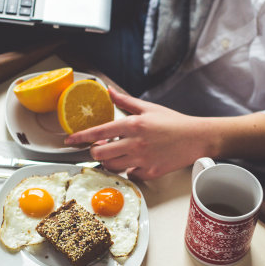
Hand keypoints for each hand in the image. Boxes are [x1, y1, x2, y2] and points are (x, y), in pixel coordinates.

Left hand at [64, 87, 213, 179]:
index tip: (69, 140)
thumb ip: (125, 101)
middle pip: (100, 153)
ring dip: (109, 161)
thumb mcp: (148, 108)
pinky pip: (129, 174)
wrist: (196, 138)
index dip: (80, 137)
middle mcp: (135, 143)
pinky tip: (134, 161)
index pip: (99, 132)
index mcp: (133, 125)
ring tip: (116, 153)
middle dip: (95, 151)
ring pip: (112, 166)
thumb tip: (108, 91)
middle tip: (100, 147)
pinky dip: (127, 169)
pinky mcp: (150, 172)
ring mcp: (142, 159)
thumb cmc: (173, 122)